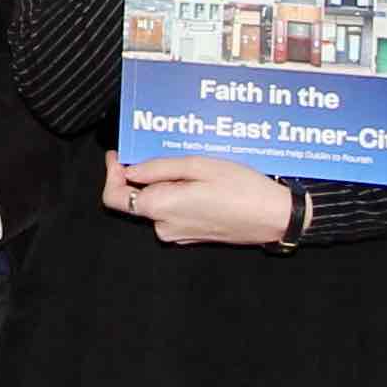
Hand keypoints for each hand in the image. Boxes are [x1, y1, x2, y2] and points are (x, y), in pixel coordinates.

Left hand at [107, 151, 296, 244]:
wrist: (275, 217)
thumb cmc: (242, 189)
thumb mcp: (199, 165)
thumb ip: (159, 167)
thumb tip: (131, 169)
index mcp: (162, 207)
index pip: (114, 198)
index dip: (111, 174)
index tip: (119, 154)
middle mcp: (164, 226)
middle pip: (136, 198)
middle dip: (142, 174)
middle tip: (159, 151)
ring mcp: (178, 234)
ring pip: (156, 203)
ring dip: (164, 182)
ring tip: (188, 164)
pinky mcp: (191, 235)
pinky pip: (173, 211)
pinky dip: (177, 194)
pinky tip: (198, 180)